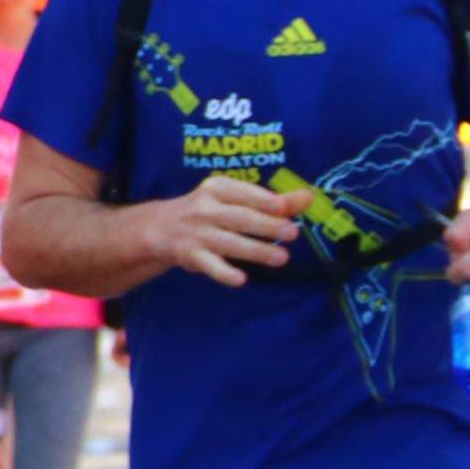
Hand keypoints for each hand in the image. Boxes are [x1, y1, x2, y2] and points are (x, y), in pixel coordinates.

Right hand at [147, 176, 302, 286]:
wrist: (161, 228)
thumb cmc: (209, 211)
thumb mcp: (234, 199)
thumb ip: (272, 202)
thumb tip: (309, 197)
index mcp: (217, 189)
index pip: (243, 193)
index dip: (263, 200)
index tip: (284, 208)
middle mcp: (205, 208)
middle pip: (239, 218)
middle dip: (266, 225)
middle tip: (292, 233)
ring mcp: (197, 233)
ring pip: (229, 242)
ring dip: (256, 250)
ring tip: (281, 258)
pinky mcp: (190, 256)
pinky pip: (209, 265)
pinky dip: (224, 273)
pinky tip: (241, 279)